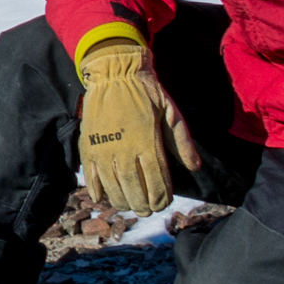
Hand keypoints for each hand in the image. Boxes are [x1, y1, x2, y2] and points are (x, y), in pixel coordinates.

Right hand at [74, 25, 203, 213]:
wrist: (116, 72)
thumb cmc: (148, 93)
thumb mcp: (172, 114)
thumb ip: (182, 142)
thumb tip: (195, 167)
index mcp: (148, 142)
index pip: (157, 181)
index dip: (161, 198)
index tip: (164, 203)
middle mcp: (124, 148)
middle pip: (133, 188)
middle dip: (142, 204)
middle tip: (147, 211)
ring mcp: (104, 147)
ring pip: (112, 184)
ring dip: (120, 200)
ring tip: (128, 206)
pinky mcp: (89, 143)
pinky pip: (90, 172)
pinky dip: (94, 189)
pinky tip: (100, 198)